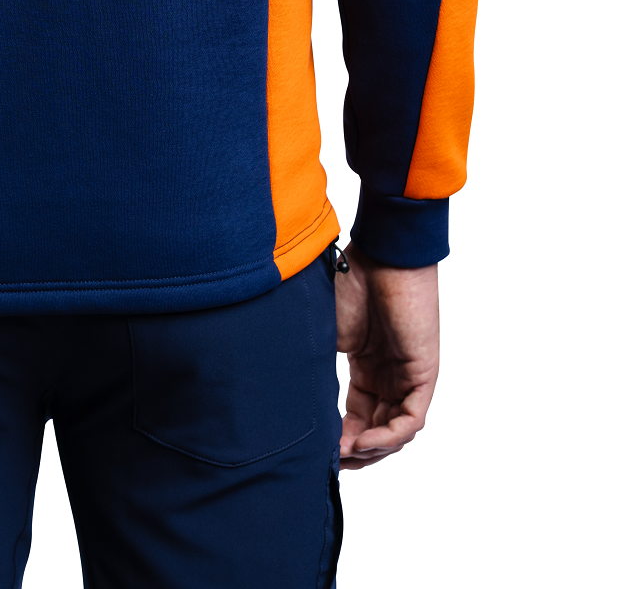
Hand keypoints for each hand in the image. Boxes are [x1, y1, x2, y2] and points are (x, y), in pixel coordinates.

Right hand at [334, 245, 438, 469]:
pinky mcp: (423, 374)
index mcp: (368, 367)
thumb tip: (288, 395)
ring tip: (341, 453)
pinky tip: (360, 440)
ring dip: (369, 450)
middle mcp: (391, 376)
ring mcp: (409, 376)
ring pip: (394, 432)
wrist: (381, 252)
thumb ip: (315, 364)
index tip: (314, 447)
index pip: (356, 415)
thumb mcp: (326, 332)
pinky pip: (410, 421)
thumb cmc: (351, 279)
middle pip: (376, 430)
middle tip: (328, 460)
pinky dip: (387, 436)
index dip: (337, 436)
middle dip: (353, 451)